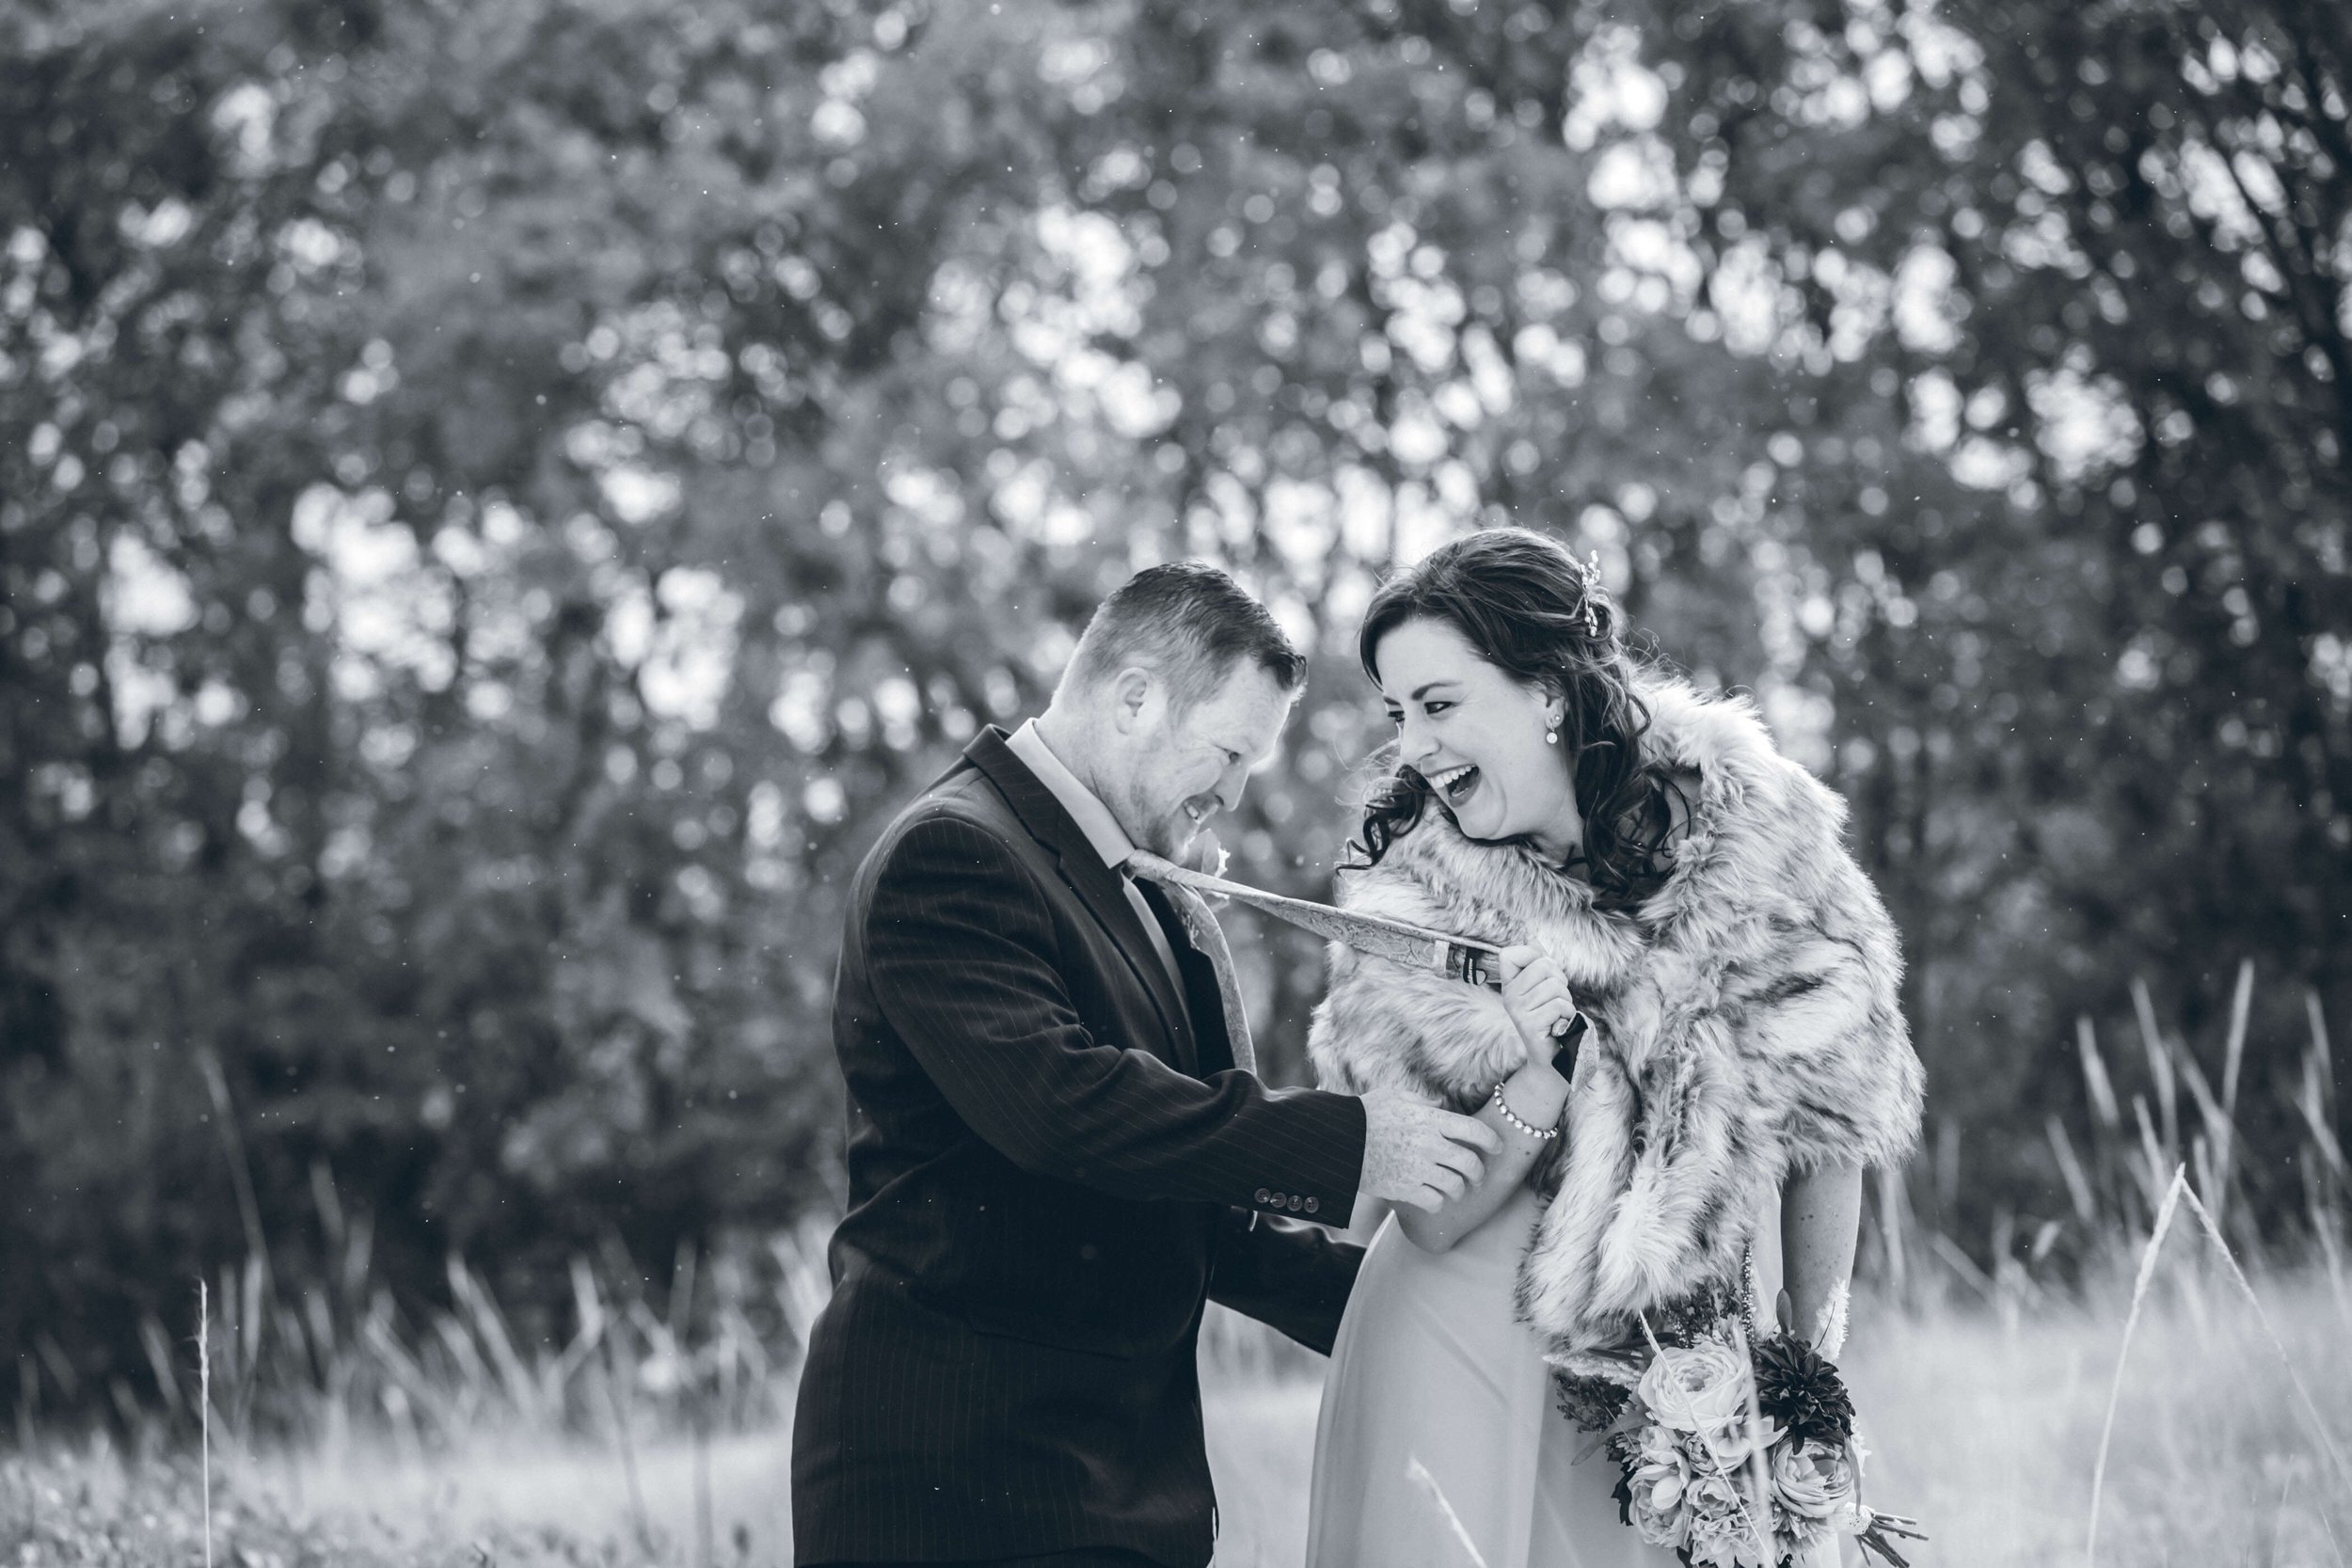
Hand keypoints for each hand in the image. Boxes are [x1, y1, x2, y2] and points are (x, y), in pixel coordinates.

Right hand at [1358, 1090, 1503, 1212]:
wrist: (1339, 1141)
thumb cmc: (1365, 1115)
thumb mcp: (1393, 1096)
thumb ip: (1421, 1101)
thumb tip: (1440, 1105)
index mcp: (1429, 1120)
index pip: (1474, 1130)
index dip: (1491, 1140)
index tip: (1497, 1148)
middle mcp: (1429, 1144)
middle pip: (1470, 1163)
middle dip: (1478, 1173)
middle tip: (1477, 1177)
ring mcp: (1418, 1168)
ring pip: (1455, 1186)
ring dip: (1459, 1190)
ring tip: (1455, 1191)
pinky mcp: (1406, 1189)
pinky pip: (1435, 1202)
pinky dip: (1438, 1203)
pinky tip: (1434, 1200)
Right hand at [1495, 944, 1576, 1069]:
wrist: (1552, 1057)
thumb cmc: (1551, 1018)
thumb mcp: (1543, 987)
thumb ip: (1538, 963)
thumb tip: (1532, 939)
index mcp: (1509, 984)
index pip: (1510, 954)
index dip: (1532, 956)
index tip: (1542, 974)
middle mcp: (1509, 996)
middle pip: (1543, 965)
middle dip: (1559, 980)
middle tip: (1556, 998)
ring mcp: (1517, 1011)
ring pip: (1555, 986)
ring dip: (1565, 1000)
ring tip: (1558, 1013)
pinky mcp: (1529, 1025)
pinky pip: (1559, 1006)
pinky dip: (1567, 1014)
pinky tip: (1559, 1024)